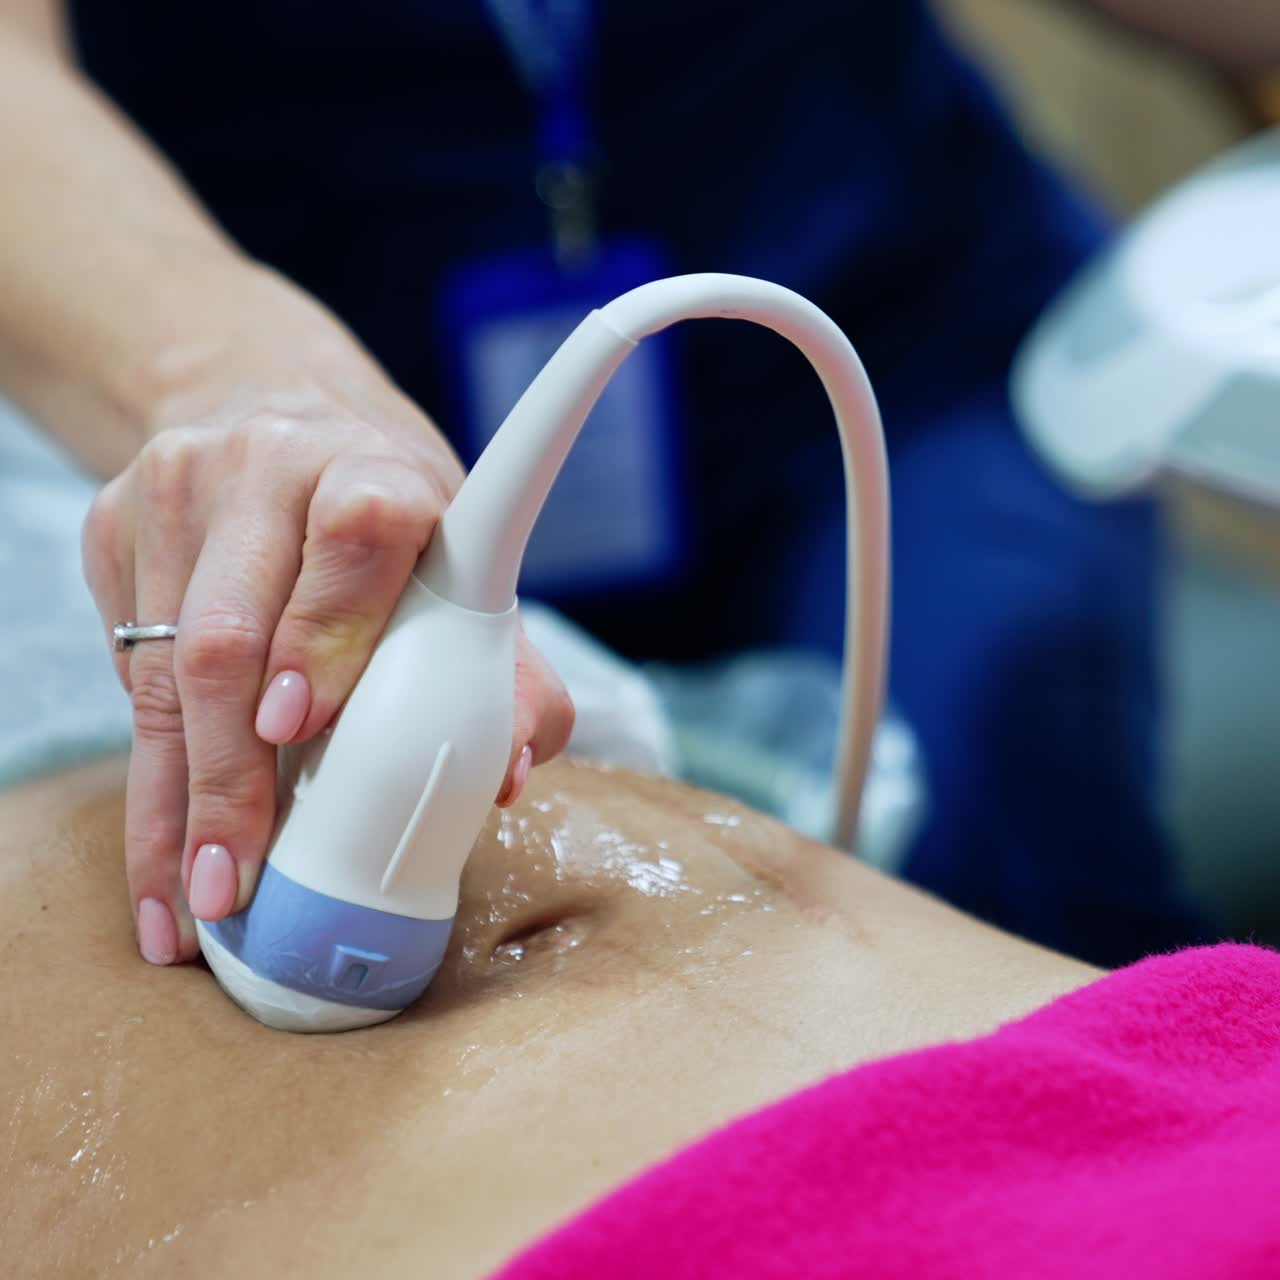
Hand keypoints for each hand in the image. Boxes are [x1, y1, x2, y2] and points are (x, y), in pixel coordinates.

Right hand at [83, 388, 573, 965]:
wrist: (275, 404)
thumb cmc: (388, 506)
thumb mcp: (457, 559)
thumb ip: (504, 664)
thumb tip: (507, 772)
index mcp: (374, 470)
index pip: (354, 540)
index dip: (325, 636)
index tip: (298, 727)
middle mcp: (265, 468)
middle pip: (229, 633)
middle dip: (227, 777)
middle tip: (233, 882)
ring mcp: (176, 493)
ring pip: (163, 668)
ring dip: (171, 800)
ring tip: (184, 899)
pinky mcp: (112, 526)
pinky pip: (132, 666)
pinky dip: (154, 761)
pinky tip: (167, 832)